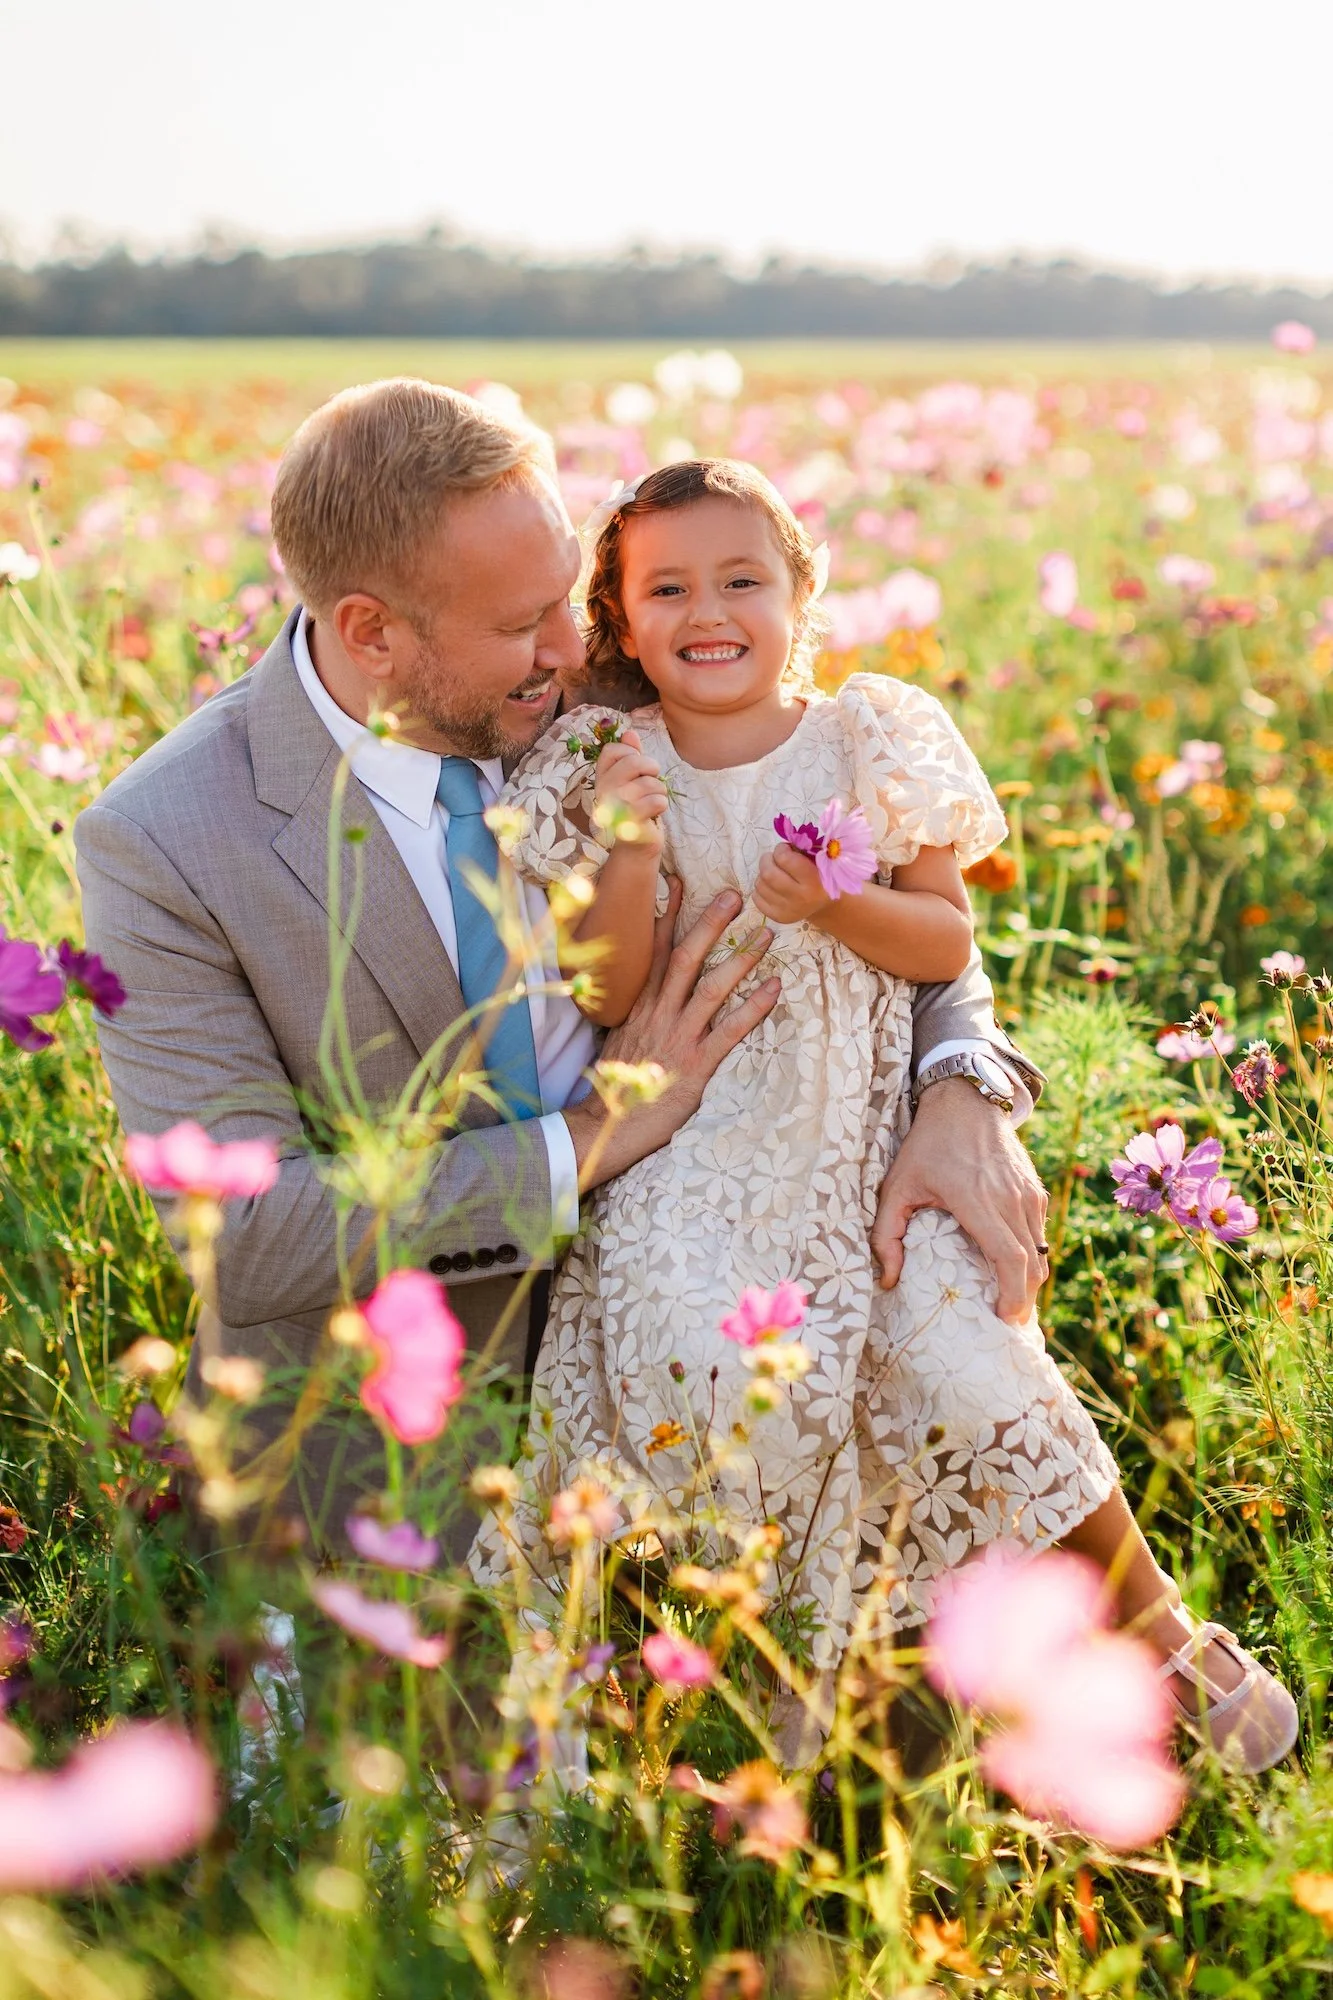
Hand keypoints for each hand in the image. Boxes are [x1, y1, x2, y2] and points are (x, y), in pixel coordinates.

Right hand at [563, 881, 779, 1189]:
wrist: (606, 1125)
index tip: (679, 883)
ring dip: (740, 959)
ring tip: (766, 935)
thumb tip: (651, 994)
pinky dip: (753, 1008)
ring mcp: (677, 1037)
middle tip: (735, 895)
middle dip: (710, 924)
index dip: (668, 916)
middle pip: (685, 958)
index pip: (654, 951)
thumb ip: (639, 1014)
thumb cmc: (617, 1086)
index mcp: (640, 1006)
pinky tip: (775, 990)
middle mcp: (658, 1014)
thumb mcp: (623, 1040)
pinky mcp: (695, 1064)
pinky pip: (730, 1030)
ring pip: (711, 988)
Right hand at [594, 730, 667, 853]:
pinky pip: (657, 801)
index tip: (636, 768)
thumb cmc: (636, 809)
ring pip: (651, 783)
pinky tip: (653, 813)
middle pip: (634, 761)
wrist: (636, 845)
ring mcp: (615, 807)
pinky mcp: (630, 822)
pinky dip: (661, 805)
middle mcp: (603, 791)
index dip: (631, 753)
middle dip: (652, 769)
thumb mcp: (633, 780)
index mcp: (601, 778)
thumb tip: (629, 732)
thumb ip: (631, 756)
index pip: (612, 750)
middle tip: (651, 782)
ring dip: (660, 791)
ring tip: (651, 802)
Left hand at [753, 843, 829, 925]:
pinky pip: (756, 898)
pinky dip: (760, 888)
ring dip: (763, 874)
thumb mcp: (818, 861)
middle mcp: (800, 898)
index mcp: (814, 881)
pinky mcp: (777, 917)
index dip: (781, 850)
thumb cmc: (819, 876)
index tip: (785, 849)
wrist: (823, 905)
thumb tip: (781, 845)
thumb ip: (802, 851)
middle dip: (766, 860)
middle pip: (768, 873)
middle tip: (773, 859)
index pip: (785, 859)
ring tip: (774, 873)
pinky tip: (771, 886)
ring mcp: (787, 910)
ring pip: (760, 884)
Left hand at [870, 1077, 1048, 1322]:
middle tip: (1006, 1324)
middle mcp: (1011, 1200)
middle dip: (1024, 1300)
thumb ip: (887, 1234)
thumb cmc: (928, 1145)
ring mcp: (1028, 1195)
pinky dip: (1031, 1258)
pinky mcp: (1035, 1191)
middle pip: (1032, 1265)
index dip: (1013, 1296)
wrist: (966, 1101)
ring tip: (1009, 1303)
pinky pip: (1039, 1234)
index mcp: (978, 1201)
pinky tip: (1013, 1271)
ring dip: (1029, 1282)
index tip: (1002, 1319)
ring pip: (1040, 1253)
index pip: (1010, 1259)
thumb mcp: (897, 1186)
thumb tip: (888, 1280)